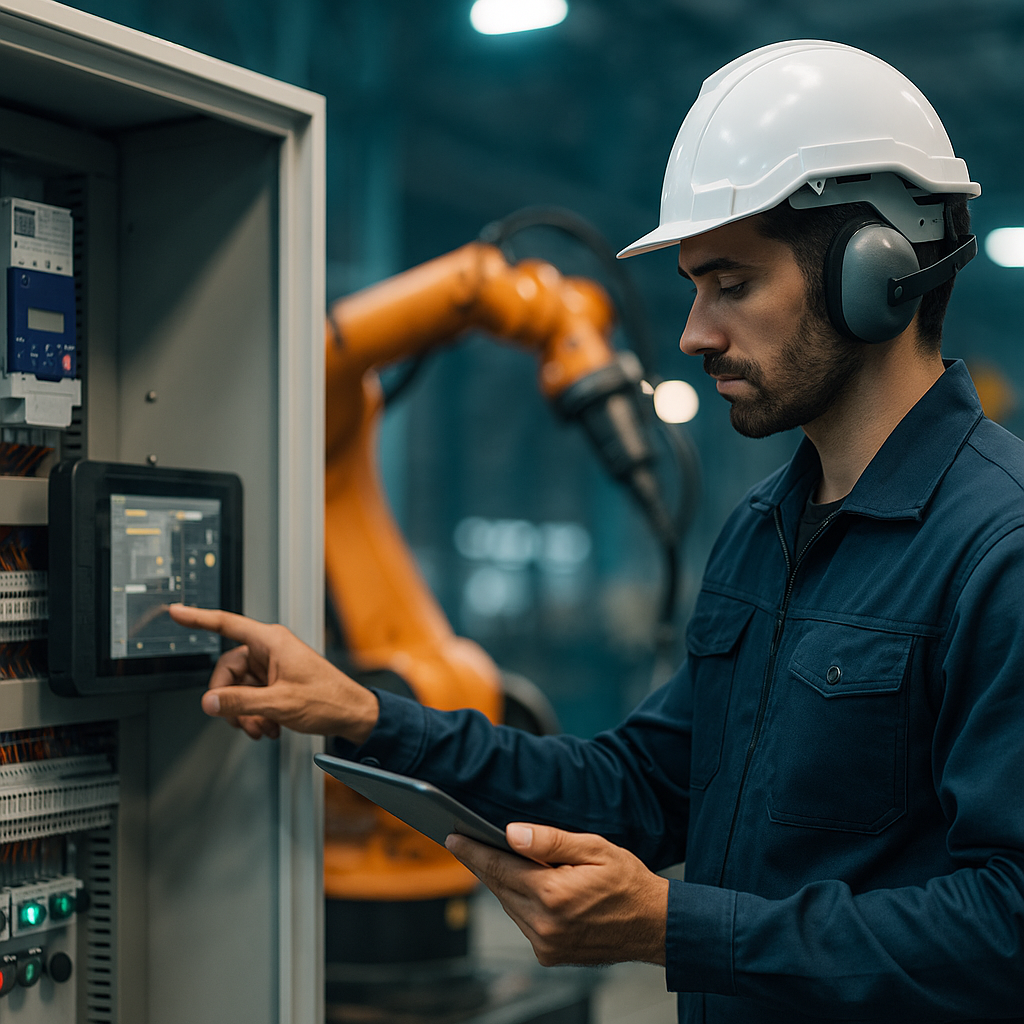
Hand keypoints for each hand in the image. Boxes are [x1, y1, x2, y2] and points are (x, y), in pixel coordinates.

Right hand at [167, 605, 378, 743]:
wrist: (351, 714)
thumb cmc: (328, 699)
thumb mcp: (279, 703)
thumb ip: (240, 702)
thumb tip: (209, 702)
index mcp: (271, 641)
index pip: (227, 624)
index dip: (199, 618)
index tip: (176, 612)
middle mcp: (270, 650)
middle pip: (228, 671)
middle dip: (232, 700)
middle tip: (243, 721)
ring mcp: (272, 667)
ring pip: (238, 688)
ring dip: (245, 713)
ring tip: (263, 728)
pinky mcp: (276, 682)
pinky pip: (251, 696)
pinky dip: (255, 714)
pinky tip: (269, 727)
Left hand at [446, 823, 667, 966]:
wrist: (653, 926)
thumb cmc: (627, 882)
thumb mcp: (594, 848)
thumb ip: (550, 841)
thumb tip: (511, 833)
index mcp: (553, 895)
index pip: (500, 867)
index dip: (473, 850)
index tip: (453, 837)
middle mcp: (545, 925)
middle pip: (499, 887)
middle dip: (482, 863)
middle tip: (465, 841)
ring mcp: (546, 944)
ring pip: (508, 905)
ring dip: (501, 882)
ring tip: (494, 857)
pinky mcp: (549, 954)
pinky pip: (522, 921)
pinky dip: (518, 901)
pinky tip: (523, 884)